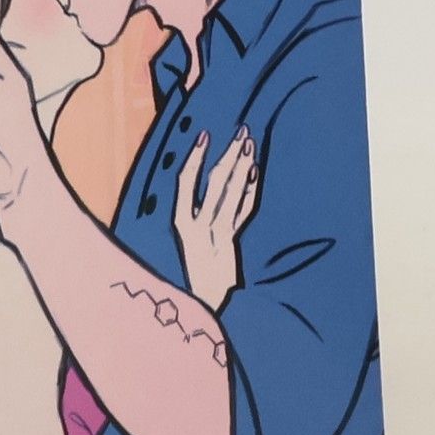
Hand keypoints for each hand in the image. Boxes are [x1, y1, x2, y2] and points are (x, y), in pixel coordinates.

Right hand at [174, 126, 256, 309]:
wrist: (204, 302)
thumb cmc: (194, 266)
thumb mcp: (188, 236)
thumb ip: (196, 210)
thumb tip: (209, 172)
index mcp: (180, 222)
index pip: (185, 182)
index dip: (195, 157)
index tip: (204, 135)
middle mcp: (197, 226)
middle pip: (214, 183)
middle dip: (228, 155)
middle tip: (241, 132)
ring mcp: (216, 234)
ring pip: (231, 194)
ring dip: (241, 167)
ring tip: (250, 144)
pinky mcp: (232, 242)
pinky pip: (243, 211)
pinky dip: (249, 191)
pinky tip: (254, 172)